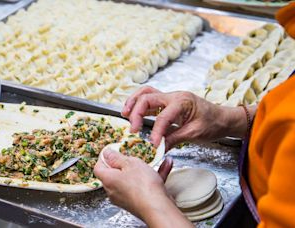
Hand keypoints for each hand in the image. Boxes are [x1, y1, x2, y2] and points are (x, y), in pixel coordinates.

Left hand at [94, 150, 191, 226]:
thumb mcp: (130, 163)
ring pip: (131, 179)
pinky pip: (143, 186)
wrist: (158, 208)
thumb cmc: (143, 186)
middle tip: (131, 156)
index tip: (111, 151)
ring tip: (153, 158)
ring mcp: (125, 198)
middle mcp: (114, 191)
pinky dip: (152, 177)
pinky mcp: (138, 202)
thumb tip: (106, 153)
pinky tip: (165, 166)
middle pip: (114, 174)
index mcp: (108, 180)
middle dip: (123, 164)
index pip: (99, 168)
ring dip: (142, 169)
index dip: (104, 158)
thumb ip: (117, 157)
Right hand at [121, 86, 252, 149]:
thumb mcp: (195, 134)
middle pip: (147, 97)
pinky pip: (149, 98)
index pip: (163, 116)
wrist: (223, 118)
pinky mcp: (167, 102)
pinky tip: (132, 112)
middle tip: (132, 129)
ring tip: (124, 114)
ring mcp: (169, 97)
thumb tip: (158, 148)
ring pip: (146, 93)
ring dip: (133, 102)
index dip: (156, 132)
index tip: (152, 144)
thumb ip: (174, 139)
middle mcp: (174, 96)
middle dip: (137, 112)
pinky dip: (138, 104)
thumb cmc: (213, 123)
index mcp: (183, 102)